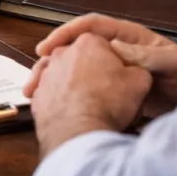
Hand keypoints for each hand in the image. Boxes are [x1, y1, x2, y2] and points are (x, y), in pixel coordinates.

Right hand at [24, 13, 176, 116]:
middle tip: (35, 76)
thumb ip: (146, 55)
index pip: (91, 27)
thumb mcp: (172, 63)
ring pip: (76, 69)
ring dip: (55, 79)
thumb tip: (114, 48)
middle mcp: (116, 50)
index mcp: (127, 37)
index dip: (67, 33)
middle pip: (76, 47)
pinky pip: (85, 88)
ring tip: (36, 94)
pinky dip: (67, 95)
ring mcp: (113, 69)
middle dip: (53, 59)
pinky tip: (55, 107)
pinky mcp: (113, 89)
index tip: (48, 46)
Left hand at [30, 33, 152, 157]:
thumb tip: (136, 72)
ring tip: (88, 105)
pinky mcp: (37, 96)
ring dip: (74, 86)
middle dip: (92, 72)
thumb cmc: (106, 104)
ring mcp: (47, 74)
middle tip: (105, 92)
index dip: (114, 62)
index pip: (104, 45)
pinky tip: (71, 113)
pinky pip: (51, 94)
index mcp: (89, 42)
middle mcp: (63, 53)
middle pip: (82, 59)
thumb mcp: (139, 82)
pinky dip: (60, 101)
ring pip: (64, 76)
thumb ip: (138, 69)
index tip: (120, 77)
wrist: (78, 133)